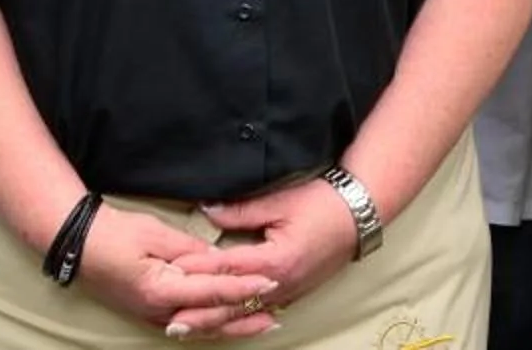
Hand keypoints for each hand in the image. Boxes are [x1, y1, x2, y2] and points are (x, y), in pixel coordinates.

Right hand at [72, 205, 279, 338]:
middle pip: (213, 317)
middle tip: (277, 309)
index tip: (270, 281)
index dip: (244, 287)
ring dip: (234, 325)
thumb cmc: (115, 234)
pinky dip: (213, 325)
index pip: (214, 291)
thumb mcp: (156, 234)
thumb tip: (219, 259)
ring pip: (203, 326)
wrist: (79, 245)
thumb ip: (191, 250)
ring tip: (263, 323)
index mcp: (162, 290)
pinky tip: (228, 324)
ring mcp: (155, 316)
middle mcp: (160, 311)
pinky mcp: (151, 314)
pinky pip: (190, 325)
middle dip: (246, 313)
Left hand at [167, 177, 356, 335]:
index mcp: (275, 261)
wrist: (359, 214)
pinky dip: (238, 319)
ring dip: (216, 321)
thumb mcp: (280, 202)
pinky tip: (225, 326)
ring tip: (189, 328)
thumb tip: (208, 211)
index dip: (197, 270)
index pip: (227, 268)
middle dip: (201, 313)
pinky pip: (260, 311)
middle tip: (172, 321)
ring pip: (245, 313)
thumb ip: (241, 210)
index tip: (172, 273)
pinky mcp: (293, 292)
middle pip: (233, 303)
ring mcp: (288, 292)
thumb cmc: (322, 204)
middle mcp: (280, 284)